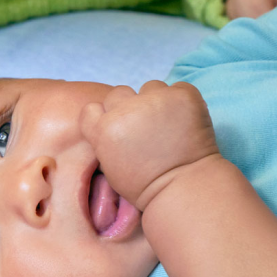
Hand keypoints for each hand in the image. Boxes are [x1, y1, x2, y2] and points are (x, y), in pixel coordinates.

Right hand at [80, 81, 219, 209]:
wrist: (184, 188)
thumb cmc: (147, 185)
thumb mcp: (110, 166)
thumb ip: (105, 138)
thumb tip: (112, 119)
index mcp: (105, 129)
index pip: (92, 108)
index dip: (105, 117)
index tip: (118, 128)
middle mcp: (127, 110)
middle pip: (119, 93)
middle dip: (129, 106)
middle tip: (146, 127)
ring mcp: (157, 100)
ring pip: (150, 87)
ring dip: (157, 101)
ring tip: (169, 125)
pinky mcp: (183, 96)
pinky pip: (178, 87)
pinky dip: (181, 101)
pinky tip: (184, 121)